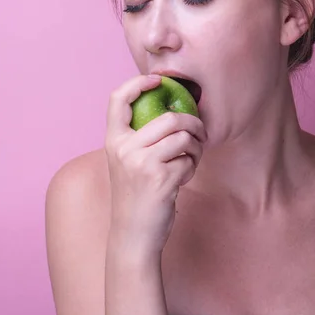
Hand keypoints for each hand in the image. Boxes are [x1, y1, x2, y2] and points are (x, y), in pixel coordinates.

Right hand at [104, 74, 206, 257]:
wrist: (133, 234)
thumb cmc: (135, 194)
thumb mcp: (126, 162)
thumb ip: (139, 138)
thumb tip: (171, 110)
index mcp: (113, 141)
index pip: (117, 99)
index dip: (138, 83)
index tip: (158, 81)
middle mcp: (124, 149)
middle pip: (169, 118)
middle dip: (193, 123)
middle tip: (200, 133)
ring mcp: (142, 164)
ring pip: (183, 137)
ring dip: (196, 147)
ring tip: (191, 158)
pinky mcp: (162, 179)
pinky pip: (189, 160)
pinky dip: (192, 166)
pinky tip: (184, 176)